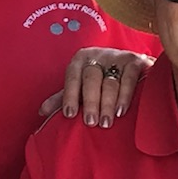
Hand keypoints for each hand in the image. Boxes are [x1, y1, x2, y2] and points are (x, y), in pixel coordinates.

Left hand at [38, 49, 152, 127]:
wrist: (133, 65)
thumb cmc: (102, 79)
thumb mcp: (82, 86)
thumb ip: (64, 97)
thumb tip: (41, 112)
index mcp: (80, 59)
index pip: (72, 76)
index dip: (70, 95)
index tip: (70, 114)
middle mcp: (98, 55)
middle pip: (91, 79)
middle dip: (90, 102)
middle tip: (91, 123)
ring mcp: (118, 57)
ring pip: (110, 82)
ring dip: (107, 104)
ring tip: (105, 123)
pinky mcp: (135, 61)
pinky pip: (130, 79)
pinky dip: (125, 96)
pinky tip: (120, 111)